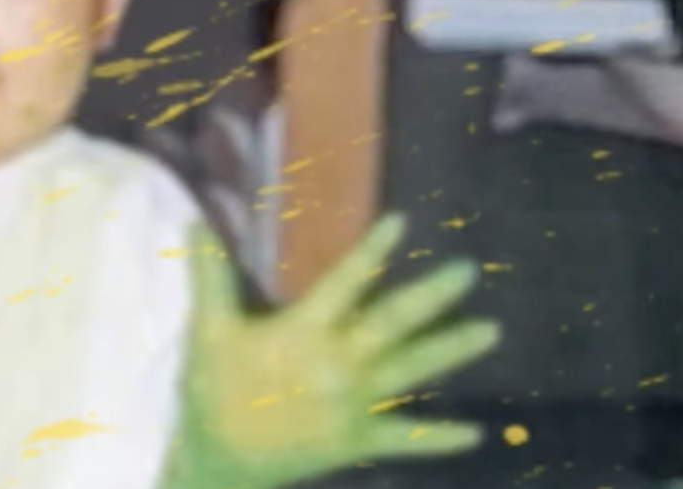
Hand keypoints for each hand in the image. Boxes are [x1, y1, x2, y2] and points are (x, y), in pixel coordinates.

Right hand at [163, 216, 501, 488]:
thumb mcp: (208, 330)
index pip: (344, 282)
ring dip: (451, 349)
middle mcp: (337, 363)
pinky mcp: (359, 439)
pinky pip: (406, 437)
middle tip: (467, 271)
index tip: (401, 223)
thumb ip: (209, 274)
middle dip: (432, 295)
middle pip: (393, 322)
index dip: (373, 252)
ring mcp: (354, 404)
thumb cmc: (213, 390)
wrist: (220, 461)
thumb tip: (193, 220)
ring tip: (489, 330)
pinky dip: (441, 437)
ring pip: (411, 370)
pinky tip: (477, 433)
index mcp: (302, 332)